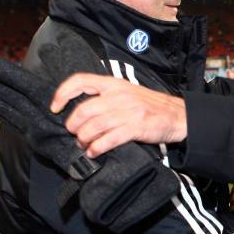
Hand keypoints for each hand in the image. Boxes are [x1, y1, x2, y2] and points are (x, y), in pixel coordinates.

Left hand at [50, 73, 186, 157]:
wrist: (178, 115)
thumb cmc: (150, 105)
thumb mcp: (127, 92)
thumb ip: (106, 97)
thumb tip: (79, 111)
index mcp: (114, 84)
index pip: (80, 81)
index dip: (62, 93)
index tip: (54, 107)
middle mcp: (119, 95)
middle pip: (83, 109)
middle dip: (73, 126)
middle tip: (75, 134)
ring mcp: (128, 111)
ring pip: (93, 126)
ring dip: (83, 140)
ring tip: (84, 145)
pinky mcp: (136, 127)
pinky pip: (108, 139)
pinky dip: (97, 148)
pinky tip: (94, 152)